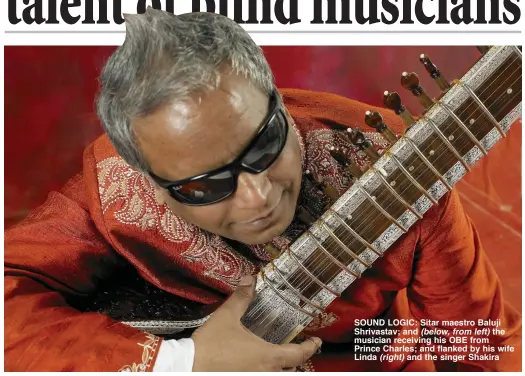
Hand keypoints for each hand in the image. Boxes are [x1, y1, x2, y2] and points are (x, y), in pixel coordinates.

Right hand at [191, 275, 321, 370]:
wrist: (187, 367)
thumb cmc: (211, 344)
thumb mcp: (227, 317)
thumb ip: (241, 298)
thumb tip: (250, 280)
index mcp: (267, 356)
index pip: (298, 354)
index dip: (310, 347)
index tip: (316, 341)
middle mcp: (265, 373)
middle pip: (290, 371)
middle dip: (296, 361)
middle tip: (297, 349)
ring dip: (280, 368)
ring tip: (277, 358)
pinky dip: (264, 370)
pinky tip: (255, 364)